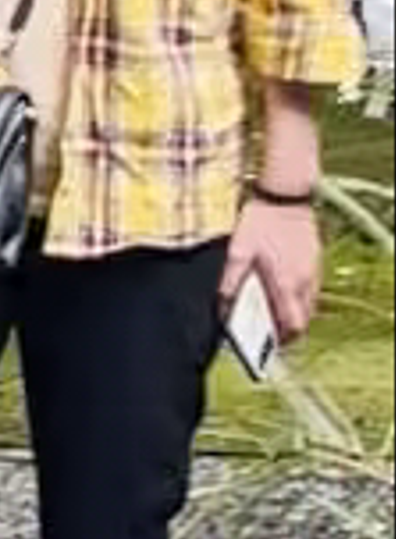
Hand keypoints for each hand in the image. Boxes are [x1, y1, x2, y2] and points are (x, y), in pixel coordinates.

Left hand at [236, 186, 322, 345]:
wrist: (286, 194)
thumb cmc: (261, 221)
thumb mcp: (238, 251)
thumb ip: (230, 282)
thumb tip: (223, 308)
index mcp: (286, 284)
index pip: (292, 326)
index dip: (282, 340)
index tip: (270, 344)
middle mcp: (305, 282)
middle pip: (303, 319)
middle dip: (288, 329)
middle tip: (269, 330)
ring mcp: (314, 271)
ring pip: (309, 304)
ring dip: (294, 312)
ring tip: (273, 309)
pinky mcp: (316, 260)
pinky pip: (311, 288)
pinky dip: (299, 295)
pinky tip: (282, 286)